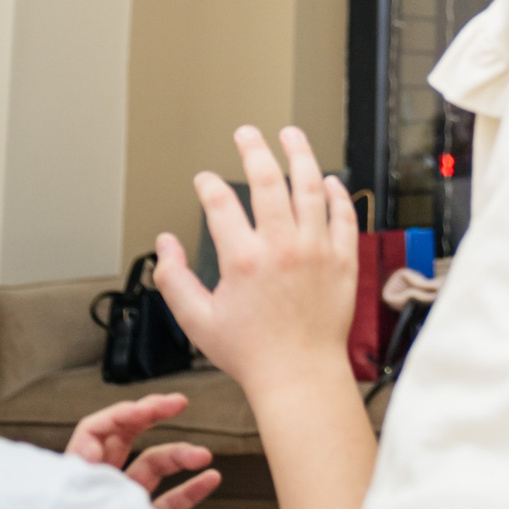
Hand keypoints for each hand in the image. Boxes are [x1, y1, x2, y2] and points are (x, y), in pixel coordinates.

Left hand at [63, 392, 219, 508]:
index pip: (96, 430)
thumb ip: (110, 494)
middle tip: (179, 404)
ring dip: (180, 456)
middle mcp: (97, 488)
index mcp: (75, 480)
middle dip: (154, 417)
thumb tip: (120, 464)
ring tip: (203, 455)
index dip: (126, 411)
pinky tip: (208, 480)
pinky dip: (190, 489)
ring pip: (151, 468)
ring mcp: (119, 505)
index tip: (156, 406)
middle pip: (125, 439)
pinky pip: (167, 502)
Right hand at [152, 126, 357, 397]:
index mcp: (244, 260)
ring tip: (290, 135)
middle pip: (269, 181)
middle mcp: (283, 248)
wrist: (299, 374)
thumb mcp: (197, 320)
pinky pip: (342, 214)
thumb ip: (174, 279)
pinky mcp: (344, 258)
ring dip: (300, 155)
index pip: (221, 205)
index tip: (203, 179)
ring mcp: (318, 250)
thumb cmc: (250, 353)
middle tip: (246, 133)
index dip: (207, 186)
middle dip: (254, 149)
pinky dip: (334, 192)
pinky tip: (325, 179)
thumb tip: (164, 243)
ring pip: (311, 187)